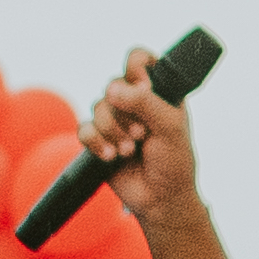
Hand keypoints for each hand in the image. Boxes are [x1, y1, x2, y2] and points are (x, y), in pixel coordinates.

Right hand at [83, 57, 199, 232]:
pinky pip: (84, 129)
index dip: (136, 68)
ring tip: (129, 151)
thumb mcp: (170, 127)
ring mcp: (115, 120)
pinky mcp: (99, 140)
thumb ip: (145, 102)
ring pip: (98, 107)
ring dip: (112, 131)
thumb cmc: (174, 162)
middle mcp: (134, 102)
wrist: (161, 199)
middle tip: (141, 133)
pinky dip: (96, 142)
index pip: (139, 59)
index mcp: (157, 91)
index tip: (144, 88)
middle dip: (125, 113)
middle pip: (113, 84)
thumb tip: (113, 90)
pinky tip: (110, 157)